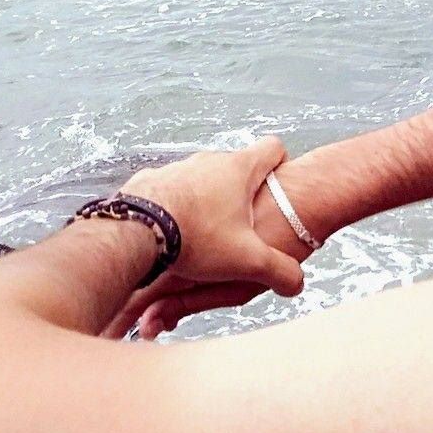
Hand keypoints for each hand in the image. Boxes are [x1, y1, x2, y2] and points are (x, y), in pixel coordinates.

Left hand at [103, 137, 304, 337]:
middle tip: (237, 227)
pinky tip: (170, 235)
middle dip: (238, 194)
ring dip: (204, 201)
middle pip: (234, 167)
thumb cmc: (197, 238)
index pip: (273, 148)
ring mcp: (177, 168)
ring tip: (200, 236)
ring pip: (200, 179)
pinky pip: (170, 189)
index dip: (280, 163)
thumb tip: (297, 284)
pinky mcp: (149, 181)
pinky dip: (173, 208)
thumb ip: (278, 271)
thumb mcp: (246, 261)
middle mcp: (208, 161)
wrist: (134, 230)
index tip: (277, 183)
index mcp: (238, 169)